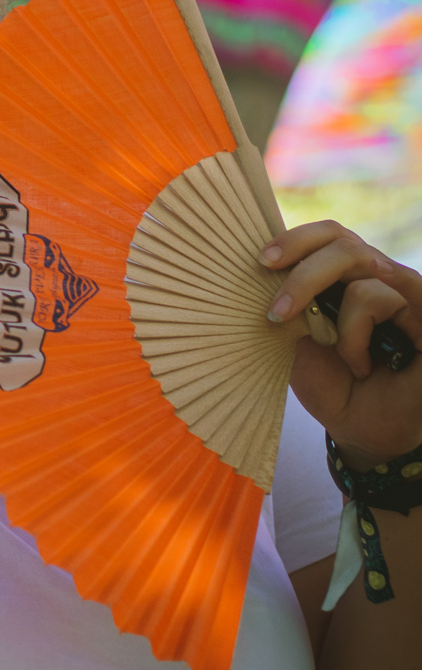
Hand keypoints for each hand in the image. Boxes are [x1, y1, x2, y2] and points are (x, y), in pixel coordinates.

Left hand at [263, 220, 421, 467]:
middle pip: (341, 238)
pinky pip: (380, 295)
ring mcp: (407, 293)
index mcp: (348, 278)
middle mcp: (380, 278)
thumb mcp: (300, 342)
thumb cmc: (335, 388)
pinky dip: (355, 332)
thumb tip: (266, 270)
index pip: (328, 235)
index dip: (296, 239)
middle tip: (277, 308)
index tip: (262, 262)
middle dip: (302, 267)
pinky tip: (360, 365)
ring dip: (334, 313)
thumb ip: (293, 304)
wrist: (367, 434)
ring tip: (330, 351)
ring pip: (361, 261)